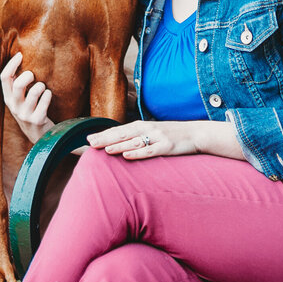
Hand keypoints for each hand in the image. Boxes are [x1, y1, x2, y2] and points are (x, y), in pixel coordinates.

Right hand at [0, 51, 54, 142]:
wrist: (39, 137)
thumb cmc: (30, 111)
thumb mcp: (19, 100)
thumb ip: (16, 84)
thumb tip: (18, 58)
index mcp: (8, 99)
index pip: (4, 78)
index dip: (11, 64)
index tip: (20, 55)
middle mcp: (14, 107)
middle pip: (18, 84)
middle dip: (28, 76)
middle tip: (33, 75)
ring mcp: (26, 115)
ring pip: (34, 92)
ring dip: (40, 86)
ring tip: (42, 87)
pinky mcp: (38, 120)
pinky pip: (45, 101)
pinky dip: (48, 95)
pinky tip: (48, 95)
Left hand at [86, 120, 244, 160]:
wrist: (196, 133)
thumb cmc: (171, 134)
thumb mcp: (153, 132)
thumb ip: (137, 137)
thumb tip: (120, 144)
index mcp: (142, 125)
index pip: (118, 130)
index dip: (102, 134)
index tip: (87, 138)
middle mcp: (147, 129)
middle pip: (122, 134)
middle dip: (104, 139)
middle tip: (88, 143)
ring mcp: (157, 138)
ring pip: (133, 142)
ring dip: (117, 145)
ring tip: (103, 149)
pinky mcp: (166, 147)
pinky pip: (149, 151)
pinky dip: (137, 153)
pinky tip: (126, 156)